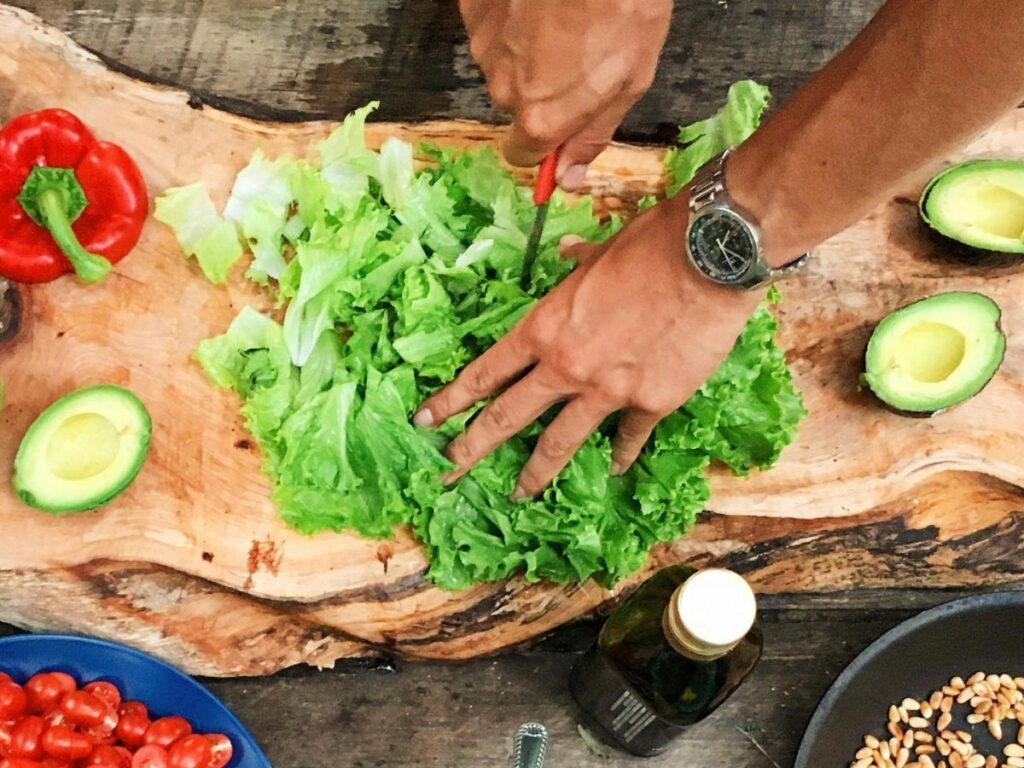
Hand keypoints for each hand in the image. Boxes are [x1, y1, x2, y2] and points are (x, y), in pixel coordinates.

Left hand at [415, 196, 762, 497]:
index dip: (451, 400)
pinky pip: (628, 437)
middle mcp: (567, 366)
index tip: (426, 421)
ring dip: (535, 472)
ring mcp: (608, 391)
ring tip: (518, 493)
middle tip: (449, 471)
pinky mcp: (651, 402)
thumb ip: (577, 265)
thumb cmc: (651, 244)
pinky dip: (621, 454)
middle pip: (508, 417)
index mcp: (545, 328)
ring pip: (559, 442)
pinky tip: (613, 467)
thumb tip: (566, 255)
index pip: (486, 373)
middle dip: (473, 447)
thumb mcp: (601, 251)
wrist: (710, 258)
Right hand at [460, 0, 671, 186]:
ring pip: (502, 60)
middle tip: (576, 50)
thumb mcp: (629, 79)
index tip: (560, 123)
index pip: (522, 154)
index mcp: (540, 117)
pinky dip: (512, 16)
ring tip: (560, 15)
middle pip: (515, 103)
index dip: (544, 141)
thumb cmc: (624, 7)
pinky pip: (490, 24)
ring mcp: (483, 44)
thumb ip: (592, 134)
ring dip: (526, 47)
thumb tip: (568, 179)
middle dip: (540, 86)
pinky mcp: (472, 7)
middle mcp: (502, 88)